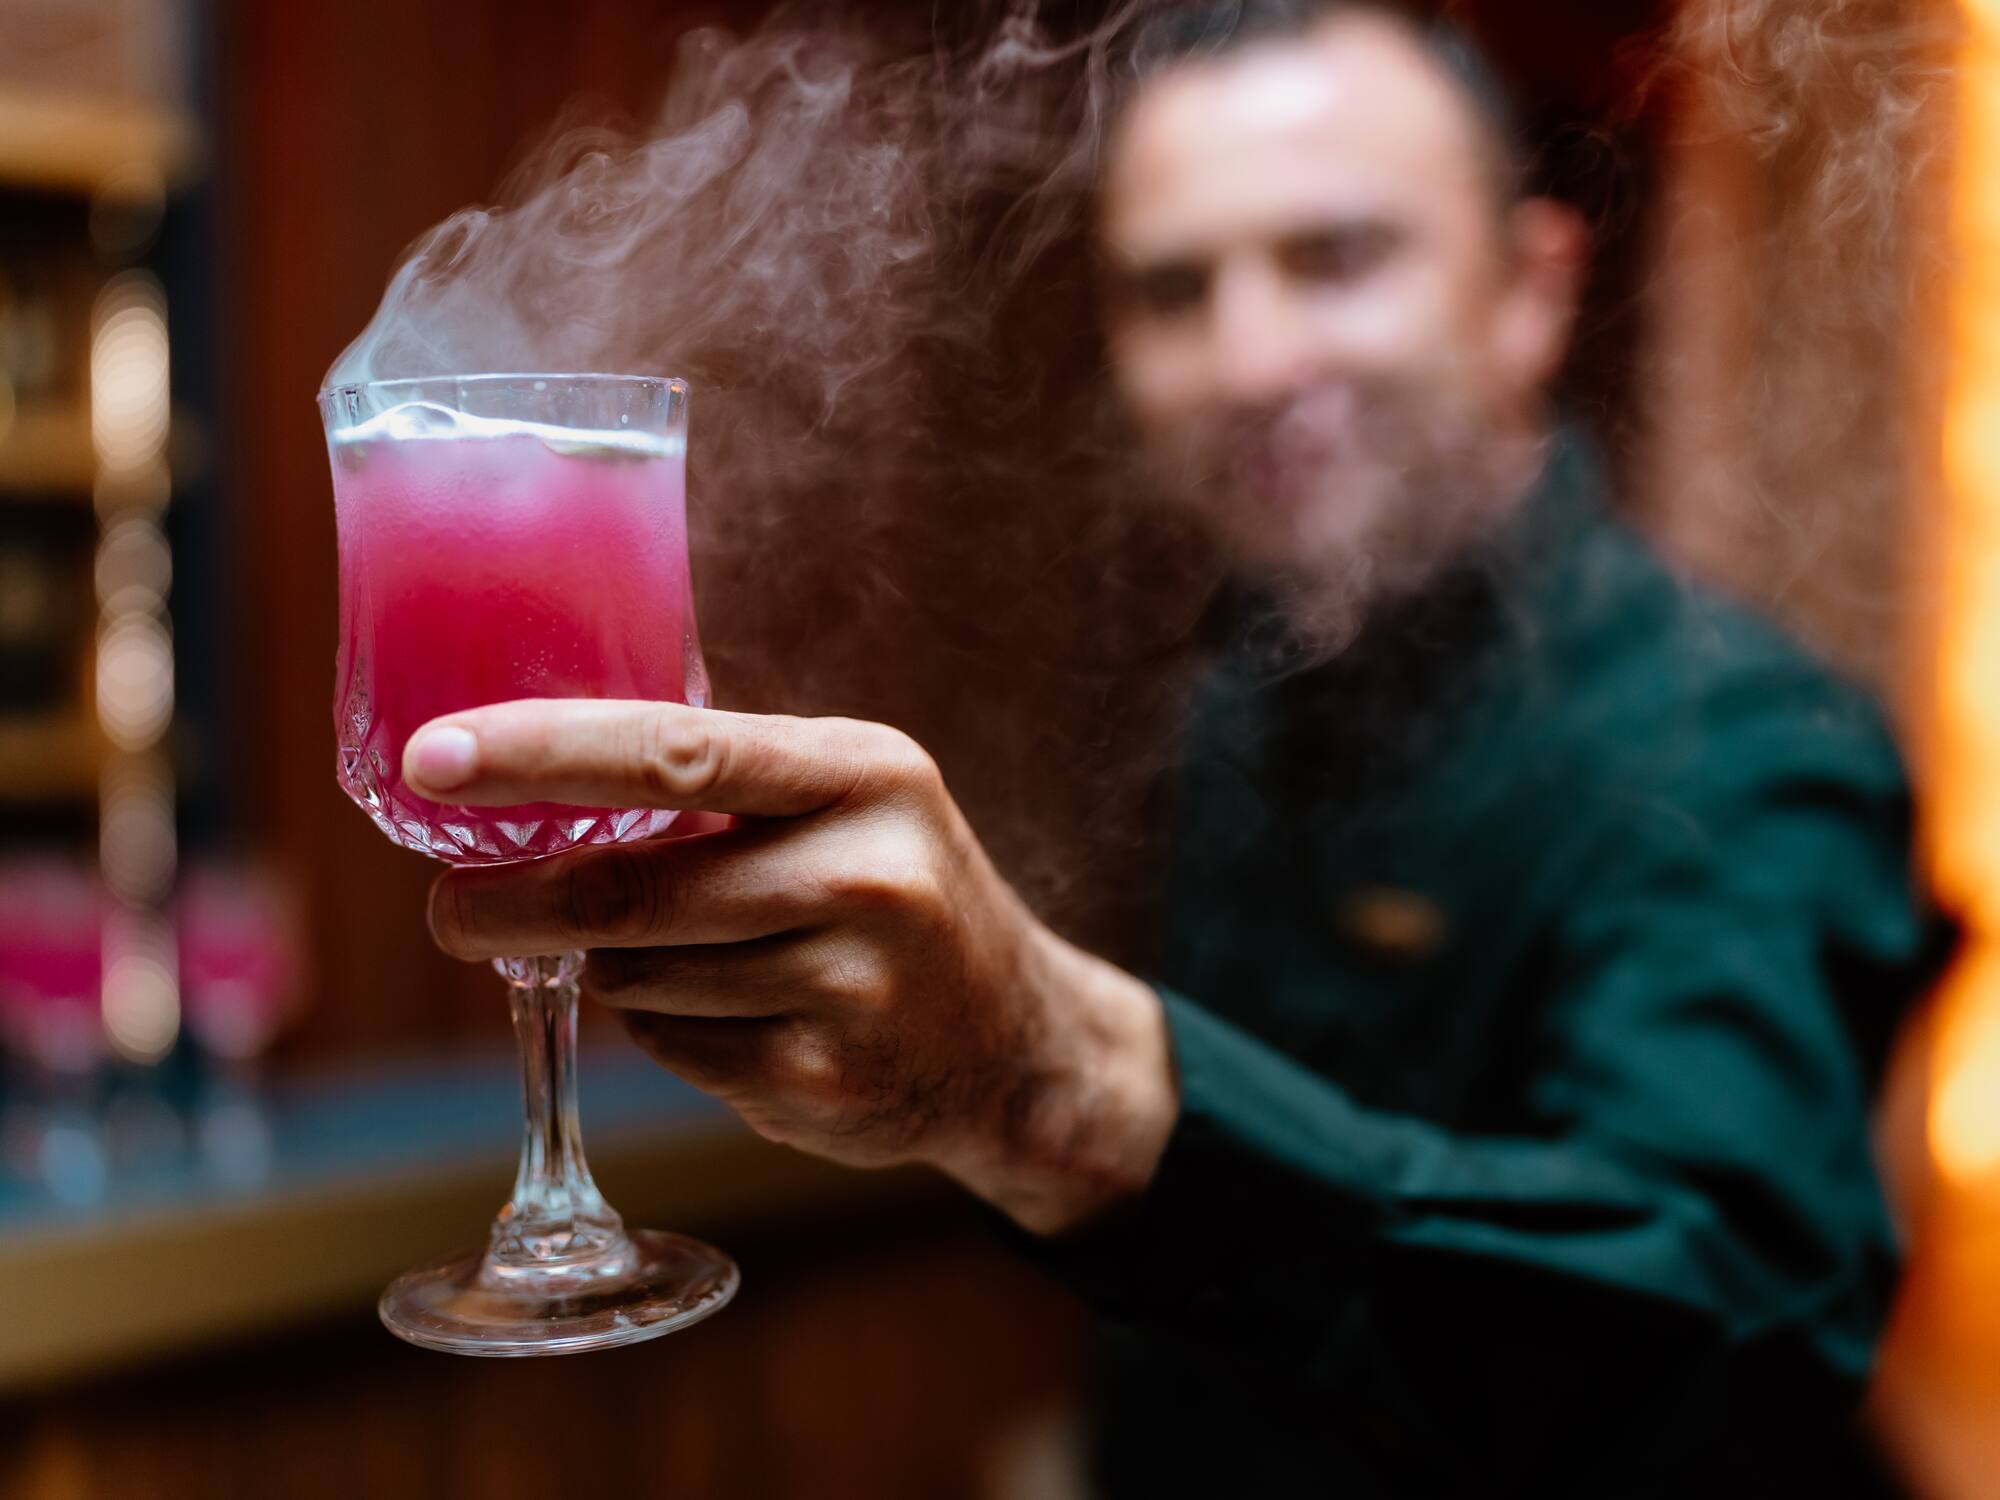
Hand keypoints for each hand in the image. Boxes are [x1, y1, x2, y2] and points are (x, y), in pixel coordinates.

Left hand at [404, 701, 1176, 1234]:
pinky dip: (666, 1032)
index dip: (542, 754)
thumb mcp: (853, 794)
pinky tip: (733, 1014)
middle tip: (450, 909)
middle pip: (632, 891)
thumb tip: (553, 715)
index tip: (432, 760)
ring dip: (616, 970)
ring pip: (642, 980)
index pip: (677, 750)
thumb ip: (726, 763)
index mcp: (862, 773)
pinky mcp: (824, 1083)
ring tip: (682, 956)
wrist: (1018, 1043)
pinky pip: (675, 1053)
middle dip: (516, 903)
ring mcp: (851, 988)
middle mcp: (868, 874)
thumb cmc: (899, 892)